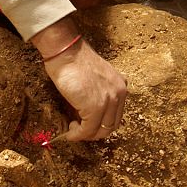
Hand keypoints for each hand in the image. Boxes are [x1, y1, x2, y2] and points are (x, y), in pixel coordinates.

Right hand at [31, 19, 127, 141]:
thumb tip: (88, 113)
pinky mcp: (94, 108)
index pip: (116, 115)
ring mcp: (108, 101)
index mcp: (120, 86)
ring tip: (73, 129)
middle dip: (95, 132)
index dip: (101, 124)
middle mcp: (119, 94)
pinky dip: (77, 135)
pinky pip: (87, 130)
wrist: (66, 51)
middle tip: (80, 130)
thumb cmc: (74, 60)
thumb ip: (98, 92)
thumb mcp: (95, 77)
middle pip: (111, 125)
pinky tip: (70, 131)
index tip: (87, 125)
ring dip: (85, 135)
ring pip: (100, 131)